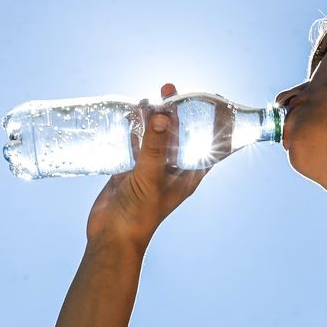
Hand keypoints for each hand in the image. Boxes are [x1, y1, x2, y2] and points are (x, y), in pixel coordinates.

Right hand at [86, 82, 208, 250]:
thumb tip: (163, 114)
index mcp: (189, 174)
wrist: (111, 236)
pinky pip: (136, 143)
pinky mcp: (131, 169)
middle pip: (181, 134)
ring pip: (157, 136)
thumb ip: (155, 147)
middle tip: (171, 90)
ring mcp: (151, 168)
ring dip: (154, 117)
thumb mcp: (150, 177)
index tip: (215, 100)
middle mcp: (173, 169)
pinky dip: (133, 128)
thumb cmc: (138, 215)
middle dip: (178, 112)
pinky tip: (128, 113)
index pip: (210, 145)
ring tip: (149, 96)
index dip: (215, 123)